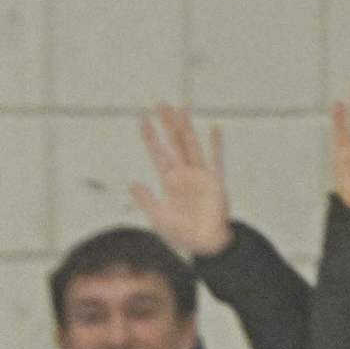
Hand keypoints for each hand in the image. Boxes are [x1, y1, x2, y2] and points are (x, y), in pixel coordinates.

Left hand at [131, 104, 230, 257]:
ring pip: (191, 146)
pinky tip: (214, 129)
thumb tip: (133, 184)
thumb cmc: (183, 232)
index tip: (143, 120)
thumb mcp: (158, 217)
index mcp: (171, 181)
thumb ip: (146, 200)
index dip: (151, 137)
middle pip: (175, 143)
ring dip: (186, 129)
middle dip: (168, 124)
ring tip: (180, 110)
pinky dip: (215, 145)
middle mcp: (185, 173)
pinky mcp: (215, 181)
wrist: (205, 244)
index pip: (159, 153)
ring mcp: (201, 175)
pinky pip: (216, 160)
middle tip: (161, 104)